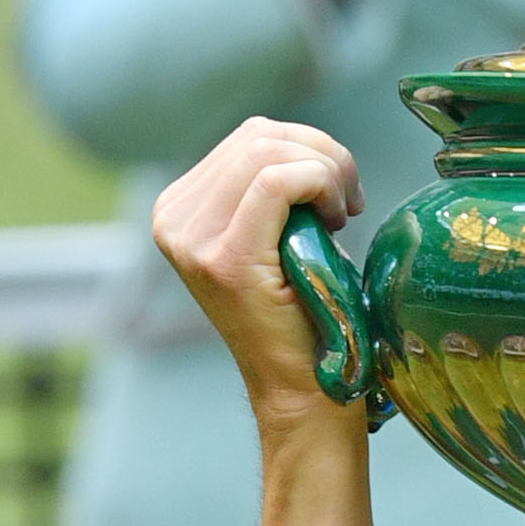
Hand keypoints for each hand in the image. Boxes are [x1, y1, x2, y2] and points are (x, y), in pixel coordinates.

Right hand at [153, 118, 367, 435]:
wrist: (303, 388)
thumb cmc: (307, 314)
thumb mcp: (279, 237)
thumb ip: (271, 189)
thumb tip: (303, 143)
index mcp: (179, 209)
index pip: (251, 137)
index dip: (311, 149)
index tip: (341, 195)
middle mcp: (173, 219)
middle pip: (260, 136)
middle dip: (324, 155)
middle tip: (352, 201)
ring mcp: (191, 239)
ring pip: (269, 151)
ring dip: (326, 171)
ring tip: (343, 215)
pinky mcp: (224, 258)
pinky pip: (277, 181)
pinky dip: (320, 184)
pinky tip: (336, 222)